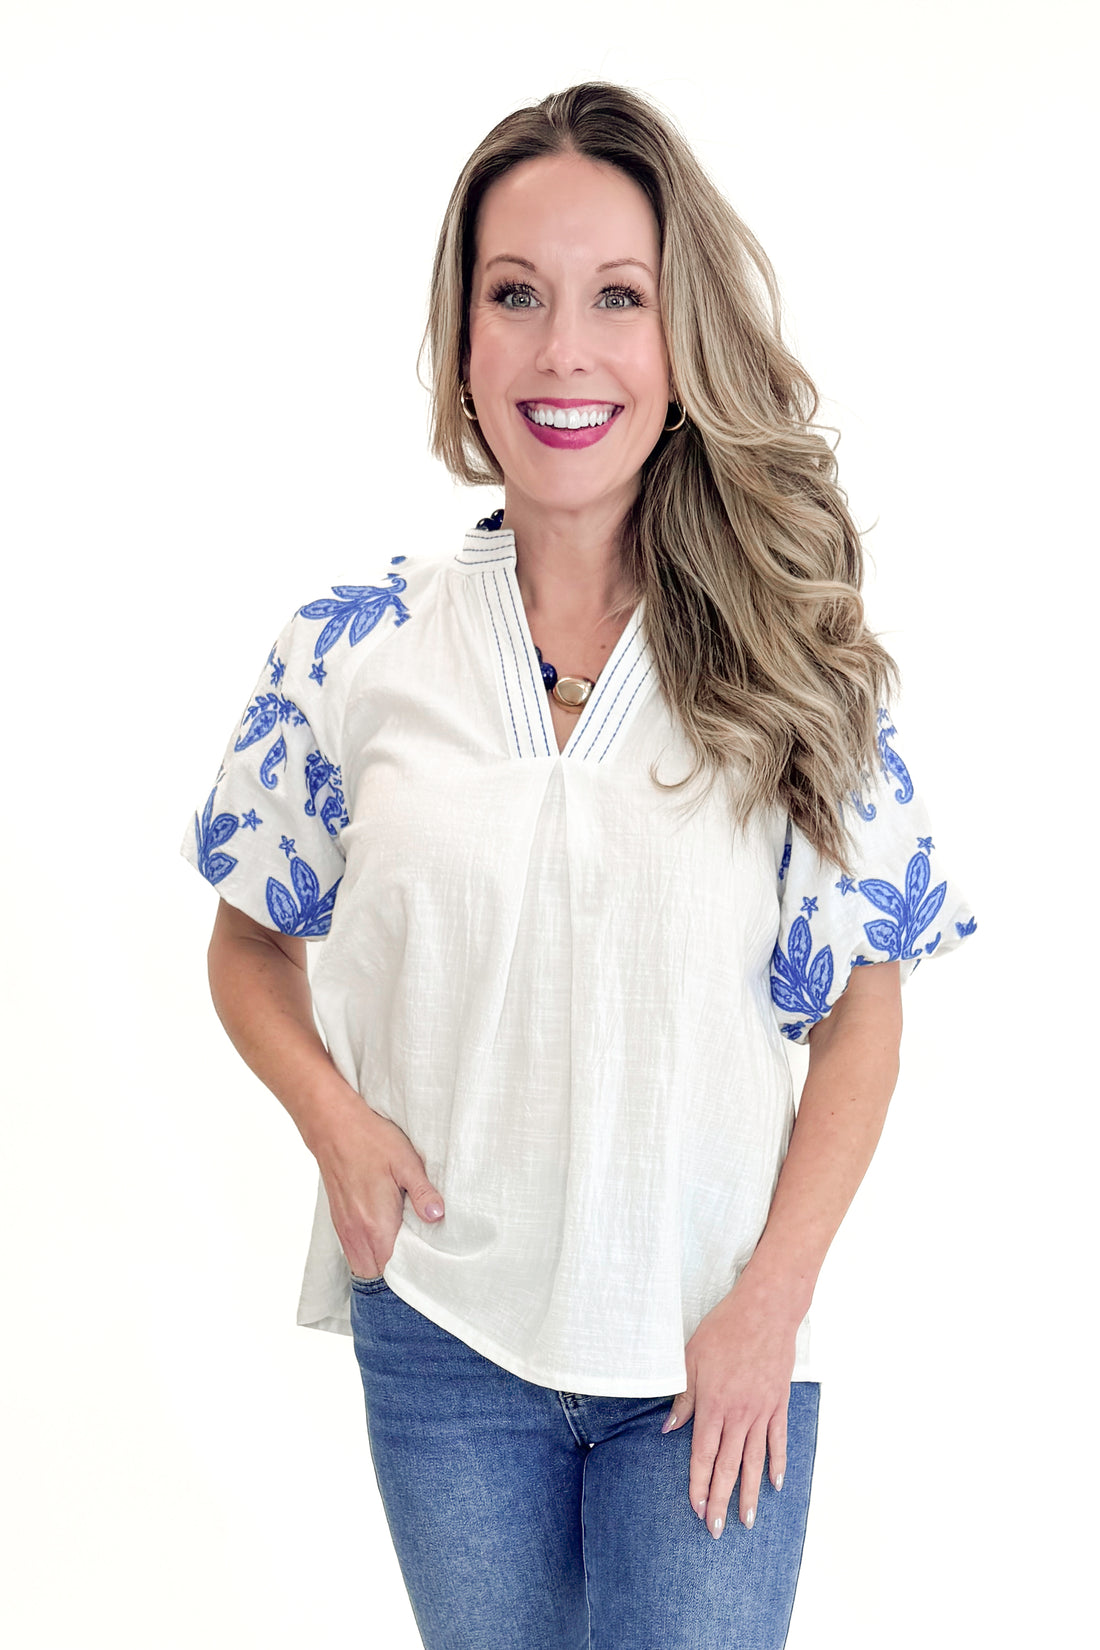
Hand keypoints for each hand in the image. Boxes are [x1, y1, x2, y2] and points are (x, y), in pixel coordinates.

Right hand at [313, 1102, 444, 1279]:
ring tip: (404, 1252)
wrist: (333, 1126)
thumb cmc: (370, 1140)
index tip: (429, 1266)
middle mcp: (357, 1232)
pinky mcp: (339, 1220)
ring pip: (363, 1266)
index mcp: (376, 1223)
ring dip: (382, 1265)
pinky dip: (369, 1254)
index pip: (393, 1269)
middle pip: (377, 1275)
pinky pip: (353, 1252)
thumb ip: (422, 1192)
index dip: (412, 1273)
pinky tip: (385, 1239)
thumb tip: (438, 1216)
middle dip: (397, 1276)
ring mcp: (345, 1228)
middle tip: (420, 1261)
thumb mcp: (406, 1161)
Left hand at [662, 1277, 797, 1538]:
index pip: (703, 1455)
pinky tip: (775, 1485)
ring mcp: (762, 1411)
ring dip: (750, 1493)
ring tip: (747, 1522)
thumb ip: (683, 1397)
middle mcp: (739, 1415)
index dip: (697, 1484)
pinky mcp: (778, 1403)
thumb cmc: (724, 1329)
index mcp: (713, 1405)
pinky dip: (777, 1463)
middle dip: (720, 1500)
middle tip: (716, 1530)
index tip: (695, 1509)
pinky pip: (778, 1440)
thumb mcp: (691, 1358)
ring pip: (754, 1461)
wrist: (764, 1311)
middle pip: (727, 1466)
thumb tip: (669, 1428)